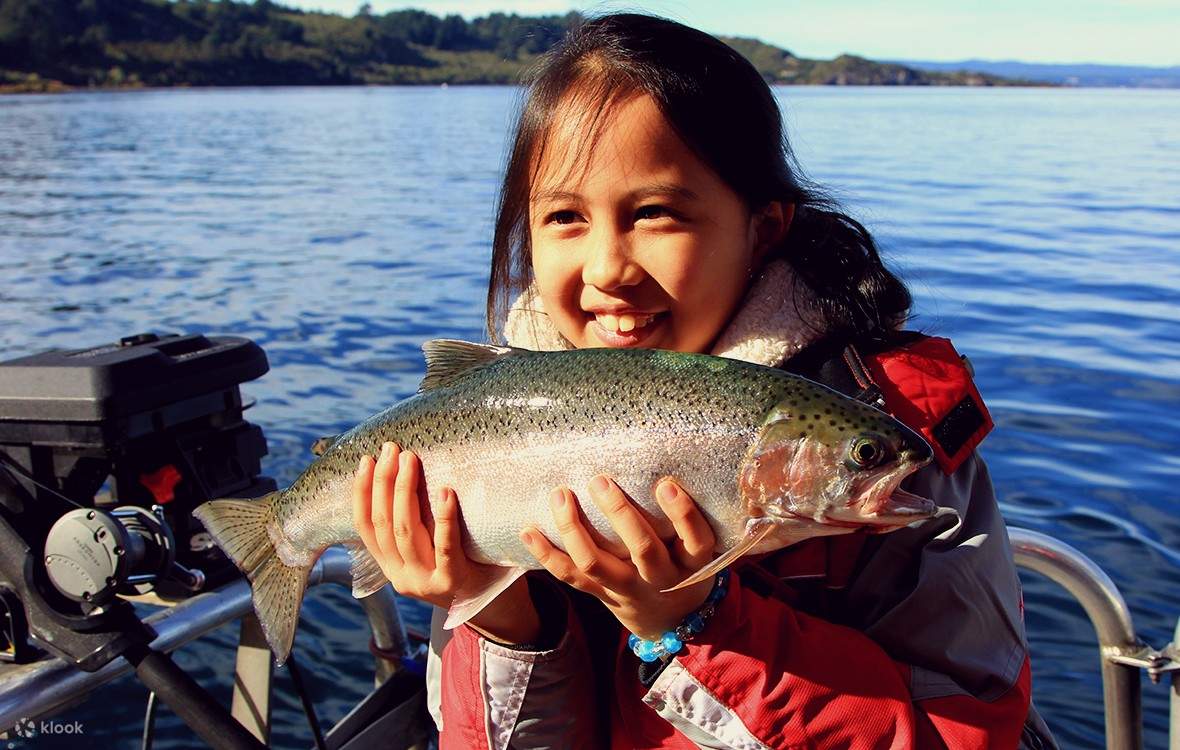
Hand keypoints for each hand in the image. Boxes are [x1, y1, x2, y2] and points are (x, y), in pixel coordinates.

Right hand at [352, 442, 539, 642]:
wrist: (493, 603)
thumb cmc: (461, 563)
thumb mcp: (427, 549)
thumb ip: (411, 525)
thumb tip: (401, 471)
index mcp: (389, 566)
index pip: (365, 526)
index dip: (362, 492)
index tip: (366, 460)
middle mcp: (401, 576)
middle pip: (384, 523)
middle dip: (384, 482)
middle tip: (392, 449)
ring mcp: (425, 581)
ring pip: (406, 531)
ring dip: (406, 490)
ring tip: (411, 460)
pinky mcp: (452, 581)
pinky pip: (445, 546)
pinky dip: (444, 517)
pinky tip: (445, 491)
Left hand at [520, 475, 717, 639]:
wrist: (669, 621)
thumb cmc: (683, 565)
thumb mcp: (697, 548)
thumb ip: (686, 518)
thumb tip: (668, 458)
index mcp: (690, 563)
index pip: (696, 540)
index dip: (683, 515)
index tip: (666, 486)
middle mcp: (659, 578)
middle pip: (642, 548)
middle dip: (619, 513)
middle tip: (599, 480)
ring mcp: (627, 589)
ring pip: (596, 562)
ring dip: (574, 528)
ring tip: (561, 495)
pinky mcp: (602, 594)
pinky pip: (570, 575)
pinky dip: (546, 553)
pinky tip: (528, 530)